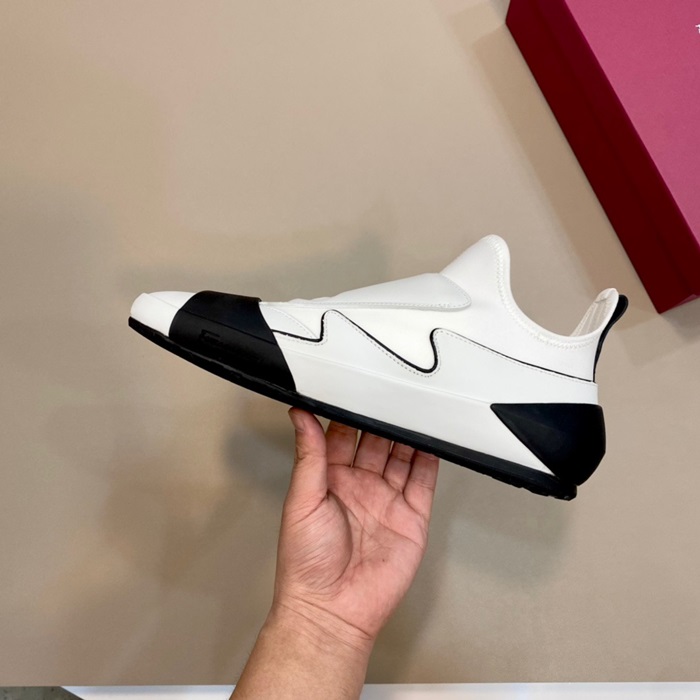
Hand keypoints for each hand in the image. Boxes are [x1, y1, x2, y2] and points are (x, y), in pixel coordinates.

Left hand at [272, 407, 439, 646]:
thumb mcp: (302, 500)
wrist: (333, 610)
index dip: (350, 413)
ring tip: (415, 408)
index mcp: (330, 479)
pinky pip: (423, 482)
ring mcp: (386, 500)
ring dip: (408, 434)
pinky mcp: (411, 517)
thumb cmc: (306, 563)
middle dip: (383, 418)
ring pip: (401, 456)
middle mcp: (359, 486)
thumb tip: (300, 416)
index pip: (342, 436)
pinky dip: (429, 460)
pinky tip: (432, 440)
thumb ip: (309, 456)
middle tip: (392, 391)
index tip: (356, 387)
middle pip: (376, 442)